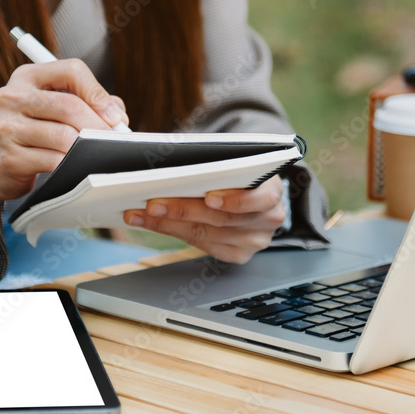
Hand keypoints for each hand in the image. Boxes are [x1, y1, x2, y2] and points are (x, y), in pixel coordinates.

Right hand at [0, 59, 128, 216]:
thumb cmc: (33, 132)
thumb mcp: (52, 107)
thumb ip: (88, 103)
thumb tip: (118, 117)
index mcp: (26, 77)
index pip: (71, 70)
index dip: (97, 92)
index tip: (115, 116)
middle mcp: (11, 97)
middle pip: (68, 105)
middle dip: (98, 124)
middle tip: (114, 139)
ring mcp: (7, 127)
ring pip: (64, 136)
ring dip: (87, 147)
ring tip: (97, 153)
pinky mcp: (9, 157)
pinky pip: (53, 161)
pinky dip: (72, 165)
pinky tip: (78, 166)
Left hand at [123, 175, 286, 263]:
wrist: (251, 190)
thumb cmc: (238, 171)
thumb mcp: (236, 161)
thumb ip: (217, 162)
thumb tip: (173, 159)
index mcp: (272, 191)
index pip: (259, 198)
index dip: (235, 200)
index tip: (208, 197)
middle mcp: (268, 219)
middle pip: (222, 219)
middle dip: (183, 210)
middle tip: (152, 203)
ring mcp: (254, 240)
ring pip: (206, 234)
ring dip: (168, 223)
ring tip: (141, 214)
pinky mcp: (238, 254)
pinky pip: (202, 245)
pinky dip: (173, 233)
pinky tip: (153, 223)